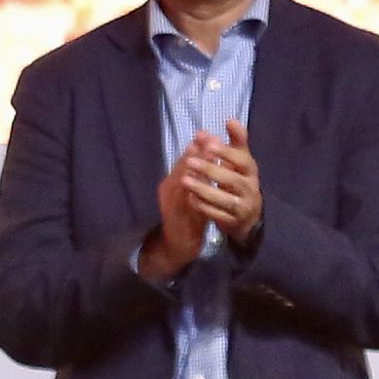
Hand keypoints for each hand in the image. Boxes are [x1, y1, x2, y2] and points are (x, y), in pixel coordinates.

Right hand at [140, 133, 215, 283]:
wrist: (177, 245)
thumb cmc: (188, 218)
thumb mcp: (194, 194)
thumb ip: (200, 177)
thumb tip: (207, 156)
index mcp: (171, 182)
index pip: (183, 160)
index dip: (195, 147)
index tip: (208, 134)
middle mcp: (168, 189)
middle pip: (182, 167)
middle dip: (196, 152)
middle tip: (210, 138)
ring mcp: (170, 203)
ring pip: (182, 180)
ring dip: (195, 167)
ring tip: (209, 155)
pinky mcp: (175, 216)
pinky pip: (185, 200)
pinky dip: (195, 189)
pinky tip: (207, 182)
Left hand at [183, 118, 262, 244]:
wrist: (247, 216)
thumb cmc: (239, 181)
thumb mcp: (240, 161)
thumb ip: (234, 142)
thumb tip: (230, 119)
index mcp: (251, 171)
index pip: (243, 160)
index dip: (227, 152)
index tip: (209, 144)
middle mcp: (250, 189)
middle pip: (233, 180)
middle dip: (211, 170)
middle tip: (190, 161)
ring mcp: (243, 207)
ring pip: (225, 199)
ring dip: (204, 189)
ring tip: (185, 180)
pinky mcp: (234, 222)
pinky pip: (218, 216)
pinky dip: (204, 207)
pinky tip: (189, 198)